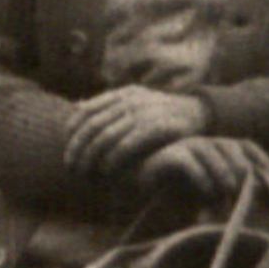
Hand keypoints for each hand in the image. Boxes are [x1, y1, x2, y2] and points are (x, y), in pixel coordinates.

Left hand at [64, 84, 204, 176]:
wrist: (199, 112)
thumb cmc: (162, 112)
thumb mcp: (136, 100)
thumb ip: (109, 103)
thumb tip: (77, 106)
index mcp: (122, 94)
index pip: (85, 112)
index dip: (72, 132)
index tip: (69, 150)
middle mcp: (130, 101)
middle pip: (93, 126)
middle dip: (79, 149)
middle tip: (72, 168)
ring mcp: (144, 113)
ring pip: (106, 136)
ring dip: (93, 157)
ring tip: (87, 173)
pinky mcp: (158, 127)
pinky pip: (127, 144)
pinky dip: (114, 158)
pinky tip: (108, 169)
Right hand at [141, 130, 263, 209]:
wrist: (150, 198)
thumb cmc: (189, 198)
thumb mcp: (219, 197)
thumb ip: (237, 195)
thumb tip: (258, 199)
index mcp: (223, 150)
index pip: (248, 146)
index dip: (261, 160)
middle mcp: (208, 144)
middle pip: (231, 146)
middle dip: (242, 168)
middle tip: (247, 190)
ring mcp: (187, 146)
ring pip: (210, 150)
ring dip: (222, 172)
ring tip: (228, 192)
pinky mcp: (169, 156)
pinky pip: (187, 161)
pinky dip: (200, 176)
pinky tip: (207, 192)